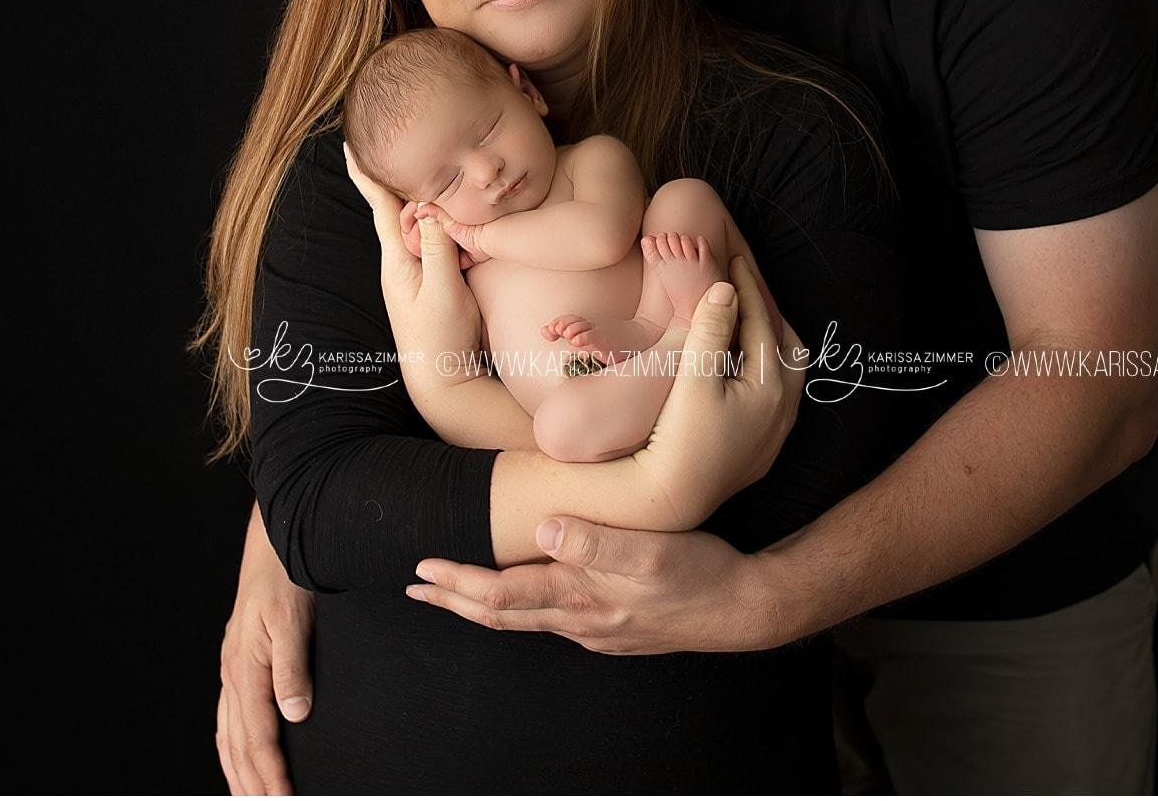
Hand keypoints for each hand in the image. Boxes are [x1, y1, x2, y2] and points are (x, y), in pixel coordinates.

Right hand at [216, 503, 314, 794]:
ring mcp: (230, 672)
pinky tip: (237, 759)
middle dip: (252, 783)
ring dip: (238, 772)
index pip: (257, 736)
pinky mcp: (235, 666)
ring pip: (228, 736)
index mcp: (244, 669)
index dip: (270, 773)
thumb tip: (295, 714)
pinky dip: (231, 748)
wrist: (271, 546)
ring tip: (250, 799)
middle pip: (237, 745)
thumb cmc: (284, 581)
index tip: (284, 799)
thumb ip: (293, 670)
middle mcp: (232, 675)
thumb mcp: (292, 621)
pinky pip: (227, 719)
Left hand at [345, 144, 484, 361]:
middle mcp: (403, 261)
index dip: (367, 174)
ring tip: (441, 178)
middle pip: (403, 208)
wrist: (444, 380)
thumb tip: (432, 206)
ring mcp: (417, 272)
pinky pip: (437, 242)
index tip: (351, 145)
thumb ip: (438, 247)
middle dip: (407, 180)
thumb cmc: (440, 338)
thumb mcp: (443, 290)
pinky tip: (457, 219)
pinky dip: (445, 226)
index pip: (381, 207)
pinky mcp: (435, 281)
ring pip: (423, 224)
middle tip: (413, 148)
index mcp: (398, 260)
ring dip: (430, 203)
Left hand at [406, 515, 788, 655]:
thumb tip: (545, 528)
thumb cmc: (699, 573)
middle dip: (454, 601)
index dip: (458, 583)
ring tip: (453, 594)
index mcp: (581, 595)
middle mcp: (580, 619)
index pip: (502, 593)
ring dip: (482, 606)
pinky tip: (524, 598)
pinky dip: (521, 607)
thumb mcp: (651, 549)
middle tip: (416, 588)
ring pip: (524, 619)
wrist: (742, 609)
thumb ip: (596, 541)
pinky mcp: (612, 629)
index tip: (423, 569)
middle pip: (501, 613)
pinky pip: (551, 620)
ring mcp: (595, 629)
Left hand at [541, 314, 638, 363]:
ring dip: (575, 330)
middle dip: (564, 324)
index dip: (559, 323)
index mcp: (587, 324)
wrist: (640, 338)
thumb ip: (566, 331)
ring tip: (567, 334)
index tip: (550, 331)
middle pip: (576, 321)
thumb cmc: (611, 338)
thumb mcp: (588, 335)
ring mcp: (604, 333)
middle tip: (556, 330)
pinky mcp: (611, 344)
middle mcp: (594, 326)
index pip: (570, 319)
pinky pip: (599, 340)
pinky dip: (588, 339)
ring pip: (587, 330)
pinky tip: (578, 341)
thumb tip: (543, 330)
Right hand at [630, 254, 805, 527]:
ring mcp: (775, 431)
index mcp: (770, 388)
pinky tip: (739, 365)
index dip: (746, 288)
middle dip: (767, 312)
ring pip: (784, 371)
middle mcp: (783, 410)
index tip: (733, 259)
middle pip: (787, 344)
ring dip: (767, 340)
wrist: (671, 499)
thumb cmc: (679, 440)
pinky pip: (774, 392)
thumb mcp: (692, 381)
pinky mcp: (762, 447)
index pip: (761, 323)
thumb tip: (724, 289)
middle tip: (744, 287)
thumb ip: (710, 332)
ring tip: (744, 320)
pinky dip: (762, 366)